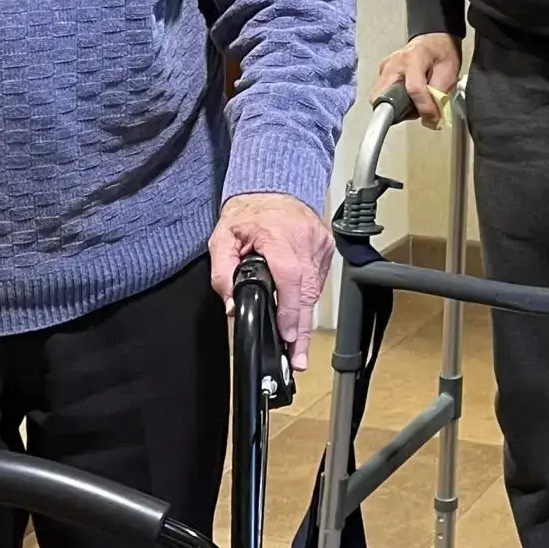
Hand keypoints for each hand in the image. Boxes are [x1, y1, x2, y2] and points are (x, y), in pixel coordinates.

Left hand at [211, 192, 334, 369]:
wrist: (272, 188)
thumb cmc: (247, 214)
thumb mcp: (222, 240)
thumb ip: (223, 274)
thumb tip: (233, 306)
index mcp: (278, 235)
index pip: (290, 276)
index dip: (291, 310)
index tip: (287, 336)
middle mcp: (304, 239)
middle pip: (307, 292)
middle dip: (300, 329)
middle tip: (296, 358)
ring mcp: (319, 243)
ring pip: (315, 291)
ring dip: (304, 318)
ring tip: (296, 345)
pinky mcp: (326, 248)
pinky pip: (319, 281)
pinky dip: (307, 297)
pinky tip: (298, 312)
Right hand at [375, 33, 461, 128]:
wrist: (433, 42)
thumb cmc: (441, 53)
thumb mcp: (449, 72)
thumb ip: (439, 94)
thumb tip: (432, 116)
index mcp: (415, 57)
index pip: (414, 88)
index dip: (424, 107)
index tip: (432, 118)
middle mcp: (395, 62)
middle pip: (386, 95)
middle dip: (400, 110)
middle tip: (417, 112)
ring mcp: (385, 67)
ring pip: (380, 97)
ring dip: (396, 107)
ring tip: (414, 103)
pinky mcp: (381, 73)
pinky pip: (381, 93)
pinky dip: (393, 101)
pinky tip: (407, 97)